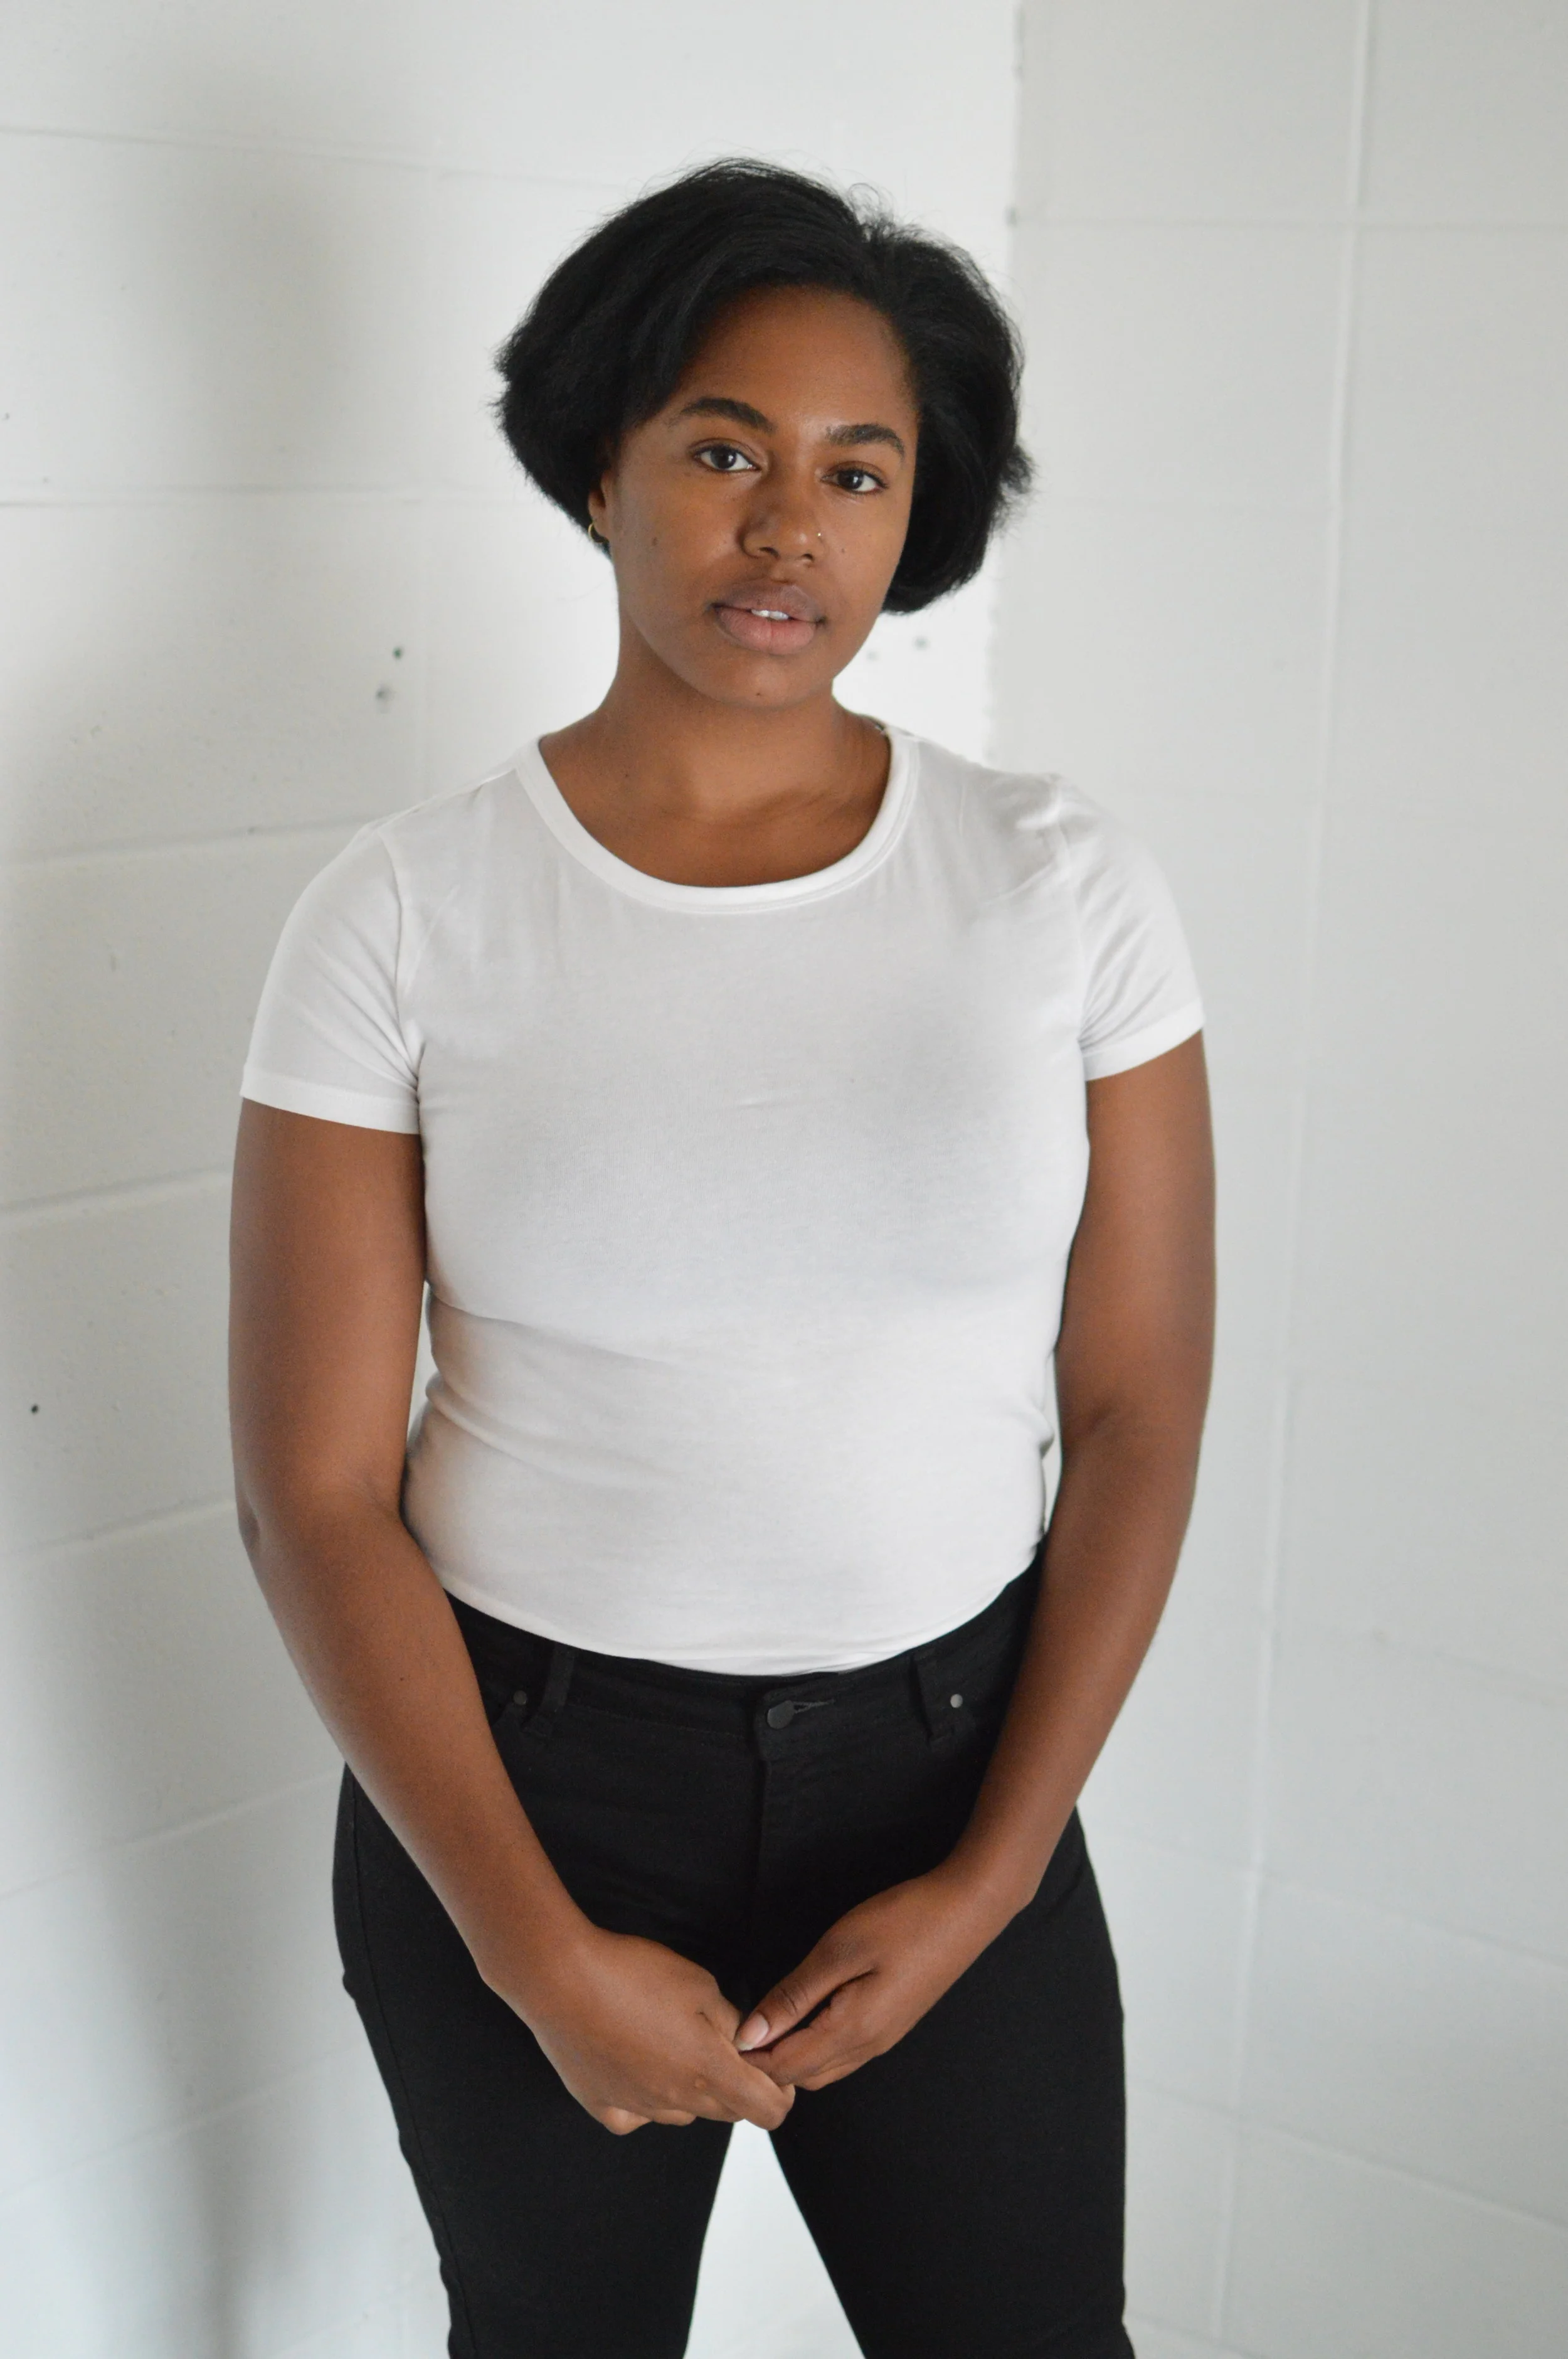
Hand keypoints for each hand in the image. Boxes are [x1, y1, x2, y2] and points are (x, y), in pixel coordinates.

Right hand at [504, 1922, 796, 2135]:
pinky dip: (645, 2098)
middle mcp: (677, 2101)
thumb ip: (731, 2022)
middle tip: (721, 2043)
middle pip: (728, 2112)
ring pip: (683, 2113)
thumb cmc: (635, 1973)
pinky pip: (637, 2116)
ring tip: (672, 2043)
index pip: (768, 2110)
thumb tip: (748, 2043)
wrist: (562, 1978)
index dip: (780, 2091)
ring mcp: (638, 2108)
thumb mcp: (701, 1984)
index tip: (770, 2065)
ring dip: (692, 2090)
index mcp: (709, 2071)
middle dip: (737, 2085)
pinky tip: (635, 2064)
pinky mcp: (602, 2106)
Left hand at [734, 1861, 1014, 2091]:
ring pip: (824, 2069)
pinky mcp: (891, 2024)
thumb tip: (750, 2034)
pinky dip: (814, 2047)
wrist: (966, 1910)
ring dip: (790, 2057)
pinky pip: (843, 2053)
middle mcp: (868, 2046)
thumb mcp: (840, 1950)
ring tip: (763, 2024)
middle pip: (802, 2078)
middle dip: (766, 2064)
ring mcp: (883, 2039)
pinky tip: (803, 2017)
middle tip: (735, 2030)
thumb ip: (793, 1996)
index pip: (785, 2069)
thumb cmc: (903, 1921)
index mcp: (852, 2031)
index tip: (721, 2033)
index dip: (749, 2058)